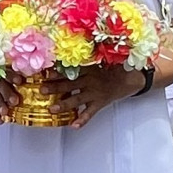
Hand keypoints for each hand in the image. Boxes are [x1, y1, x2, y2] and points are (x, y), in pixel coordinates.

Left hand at [0, 66, 147, 127]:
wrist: (131, 78)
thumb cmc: (112, 67)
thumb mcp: (100, 58)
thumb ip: (86, 56)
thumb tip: (68, 46)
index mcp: (88, 68)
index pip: (70, 70)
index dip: (56, 71)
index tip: (43, 72)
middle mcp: (90, 80)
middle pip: (69, 84)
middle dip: (54, 88)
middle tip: (41, 90)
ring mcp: (95, 93)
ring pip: (77, 100)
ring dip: (64, 105)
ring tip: (52, 109)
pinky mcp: (100, 103)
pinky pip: (90, 113)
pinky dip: (82, 120)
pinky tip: (73, 126)